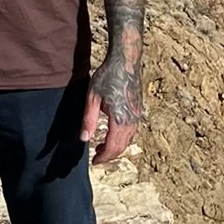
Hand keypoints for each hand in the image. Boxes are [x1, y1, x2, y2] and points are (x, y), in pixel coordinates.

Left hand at [82, 51, 141, 165]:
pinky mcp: (138, 110)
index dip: (103, 157)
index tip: (94, 161)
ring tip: (102, 146)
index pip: (113, 147)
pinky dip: (123, 138)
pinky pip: (132, 131)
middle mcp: (132, 121)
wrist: (126, 61)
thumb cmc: (108, 76)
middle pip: (122, 147)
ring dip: (116, 147)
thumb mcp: (93, 97)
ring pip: (129, 140)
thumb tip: (84, 139)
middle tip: (97, 157)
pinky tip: (113, 133)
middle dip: (110, 155)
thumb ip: (88, 120)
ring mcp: (137, 115)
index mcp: (120, 120)